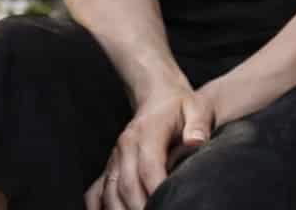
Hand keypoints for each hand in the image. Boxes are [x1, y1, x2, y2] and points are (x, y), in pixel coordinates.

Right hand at [84, 83, 213, 209]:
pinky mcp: (110, 166)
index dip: (157, 189)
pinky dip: (101, 208)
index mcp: (147, 133)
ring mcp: (114, 157)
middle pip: (127, 185)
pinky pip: (97, 192)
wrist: (158, 96)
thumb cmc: (181, 105)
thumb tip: (196, 141)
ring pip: (110, 192)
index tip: (170, 203)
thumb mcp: (196, 107)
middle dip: (140, 207)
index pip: (149, 167)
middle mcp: (125, 146)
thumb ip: (198, 124)